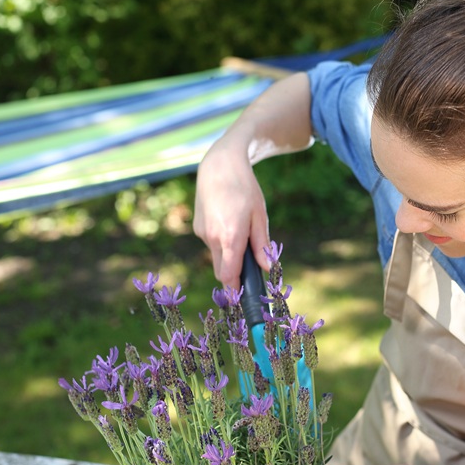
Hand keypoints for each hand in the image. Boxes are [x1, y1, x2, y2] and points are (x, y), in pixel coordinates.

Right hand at [193, 136, 269, 287]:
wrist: (219, 165)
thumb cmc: (245, 188)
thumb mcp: (259, 215)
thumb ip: (261, 244)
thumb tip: (267, 268)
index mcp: (230, 237)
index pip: (228, 275)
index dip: (234, 290)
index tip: (241, 299)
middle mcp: (212, 238)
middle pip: (221, 271)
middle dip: (233, 275)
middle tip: (249, 271)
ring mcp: (202, 233)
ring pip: (216, 256)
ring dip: (228, 255)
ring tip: (240, 232)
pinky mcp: (197, 227)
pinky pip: (211, 243)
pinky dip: (220, 242)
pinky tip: (228, 222)